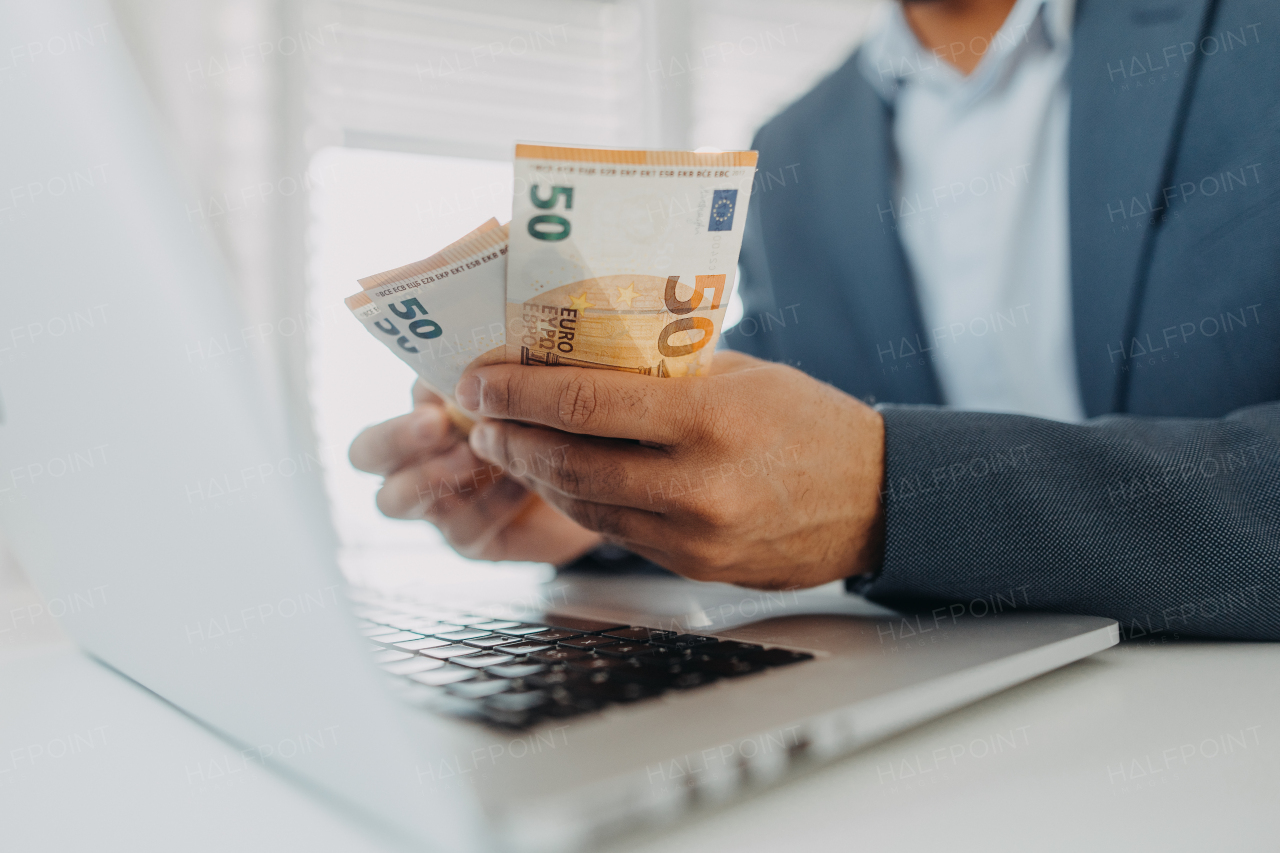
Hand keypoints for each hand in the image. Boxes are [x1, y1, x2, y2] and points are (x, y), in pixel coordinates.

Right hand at [348, 380, 602, 563]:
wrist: (597, 473)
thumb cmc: (547, 419)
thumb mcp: (516, 392)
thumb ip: (484, 378)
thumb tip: (470, 359)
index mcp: (417, 428)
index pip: (371, 440)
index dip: (395, 428)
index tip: (437, 409)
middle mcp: (415, 470)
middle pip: (366, 463)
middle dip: (396, 440)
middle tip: (440, 425)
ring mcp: (439, 509)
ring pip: (398, 502)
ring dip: (438, 472)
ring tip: (483, 452)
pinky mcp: (474, 541)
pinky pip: (463, 528)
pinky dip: (492, 501)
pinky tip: (523, 480)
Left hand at [455, 351, 884, 589]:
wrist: (877, 500)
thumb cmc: (811, 423)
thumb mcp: (740, 375)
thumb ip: (662, 372)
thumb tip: (581, 359)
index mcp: (708, 420)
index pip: (584, 405)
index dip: (518, 393)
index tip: (480, 381)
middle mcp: (696, 486)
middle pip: (570, 464)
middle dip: (511, 439)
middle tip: (479, 418)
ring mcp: (693, 537)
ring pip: (586, 506)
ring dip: (536, 475)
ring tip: (507, 445)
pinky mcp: (694, 567)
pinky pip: (617, 532)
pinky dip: (580, 502)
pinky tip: (561, 478)